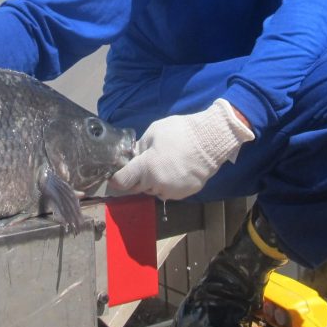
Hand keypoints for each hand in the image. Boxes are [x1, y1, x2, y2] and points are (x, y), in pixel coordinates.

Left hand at [108, 99, 253, 200]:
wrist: (211, 140)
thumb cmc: (180, 132)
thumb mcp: (154, 132)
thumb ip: (140, 147)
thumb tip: (133, 156)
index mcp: (146, 168)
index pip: (122, 182)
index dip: (116, 178)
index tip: (115, 175)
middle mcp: (157, 184)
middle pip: (136, 188)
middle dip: (135, 179)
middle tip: (140, 165)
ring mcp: (171, 191)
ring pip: (153, 191)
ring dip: (152, 182)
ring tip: (161, 165)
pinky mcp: (184, 194)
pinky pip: (168, 191)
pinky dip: (166, 184)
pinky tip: (173, 170)